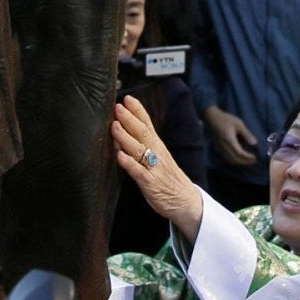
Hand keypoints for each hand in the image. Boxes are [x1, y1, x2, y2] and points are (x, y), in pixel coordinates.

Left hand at [112, 96, 202, 235]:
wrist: (185, 201)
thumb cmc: (167, 177)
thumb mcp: (157, 156)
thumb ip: (142, 144)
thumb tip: (121, 130)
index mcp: (158, 146)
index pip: (148, 124)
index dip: (138, 110)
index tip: (127, 98)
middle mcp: (157, 153)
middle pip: (142, 132)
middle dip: (129, 119)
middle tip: (118, 107)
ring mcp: (154, 168)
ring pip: (139, 150)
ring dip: (125, 137)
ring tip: (114, 126)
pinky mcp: (150, 183)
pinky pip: (139, 172)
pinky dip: (129, 163)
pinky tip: (120, 156)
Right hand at [200, 106, 256, 167]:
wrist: (211, 117)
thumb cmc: (225, 119)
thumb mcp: (239, 124)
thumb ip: (246, 134)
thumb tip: (254, 143)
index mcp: (230, 140)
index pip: (239, 153)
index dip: (247, 157)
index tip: (255, 157)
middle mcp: (224, 146)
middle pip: (235, 159)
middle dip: (245, 162)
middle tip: (253, 161)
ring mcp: (220, 148)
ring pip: (230, 160)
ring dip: (239, 162)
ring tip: (248, 160)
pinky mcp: (218, 147)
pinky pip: (226, 157)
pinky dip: (234, 160)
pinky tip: (239, 157)